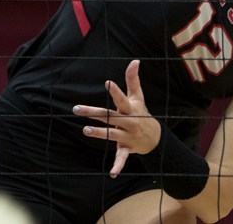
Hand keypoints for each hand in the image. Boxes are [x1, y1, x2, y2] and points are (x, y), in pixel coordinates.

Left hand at [74, 60, 161, 177]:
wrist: (155, 137)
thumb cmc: (141, 113)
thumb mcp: (138, 97)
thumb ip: (133, 80)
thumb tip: (134, 61)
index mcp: (130, 109)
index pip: (122, 99)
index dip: (115, 91)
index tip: (108, 83)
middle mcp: (129, 122)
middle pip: (109, 116)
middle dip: (93, 113)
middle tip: (76, 109)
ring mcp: (127, 136)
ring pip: (111, 134)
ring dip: (99, 133)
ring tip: (85, 130)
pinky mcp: (127, 148)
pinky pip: (122, 157)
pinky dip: (118, 165)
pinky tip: (112, 173)